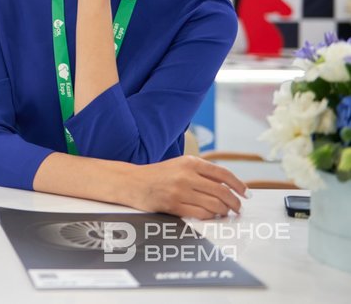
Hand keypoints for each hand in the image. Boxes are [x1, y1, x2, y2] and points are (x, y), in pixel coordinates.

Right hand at [127, 156, 250, 218]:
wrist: (132, 182)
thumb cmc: (158, 175)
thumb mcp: (180, 165)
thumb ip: (201, 172)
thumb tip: (229, 186)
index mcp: (190, 162)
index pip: (223, 174)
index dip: (239, 185)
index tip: (246, 194)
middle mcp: (187, 175)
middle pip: (222, 192)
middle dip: (235, 203)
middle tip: (238, 208)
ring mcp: (180, 191)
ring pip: (214, 205)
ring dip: (223, 212)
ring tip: (224, 213)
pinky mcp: (174, 205)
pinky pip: (201, 214)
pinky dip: (210, 217)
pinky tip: (210, 216)